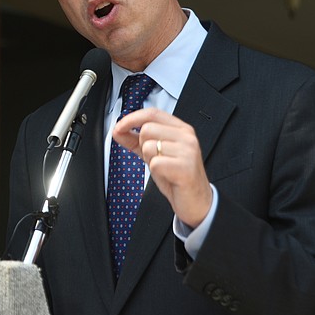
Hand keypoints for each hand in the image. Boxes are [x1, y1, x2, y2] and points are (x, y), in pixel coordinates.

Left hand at [112, 108, 212, 227]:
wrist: (197, 201)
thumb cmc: (177, 176)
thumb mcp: (155, 154)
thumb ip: (136, 141)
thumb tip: (118, 131)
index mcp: (181, 129)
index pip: (152, 113)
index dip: (132, 118)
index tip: (119, 127)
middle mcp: (187, 136)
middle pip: (147, 129)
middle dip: (143, 146)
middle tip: (157, 160)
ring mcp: (188, 151)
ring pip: (148, 146)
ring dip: (150, 161)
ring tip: (165, 169)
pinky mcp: (185, 167)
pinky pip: (155, 164)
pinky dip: (157, 172)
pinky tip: (169, 176)